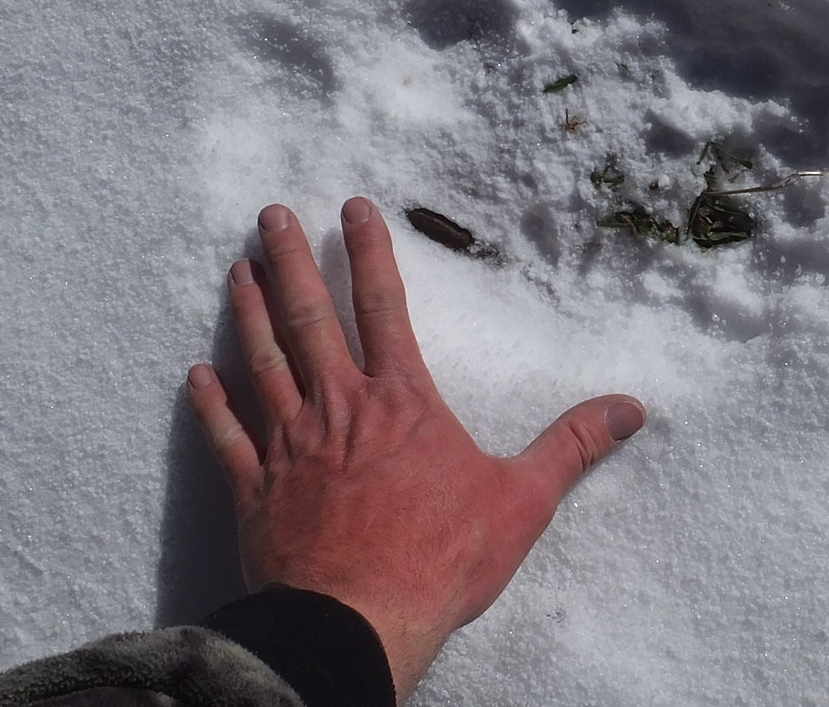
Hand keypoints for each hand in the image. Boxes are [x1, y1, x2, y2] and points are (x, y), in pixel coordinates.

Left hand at [186, 198, 645, 703]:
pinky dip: (211, 403)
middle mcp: (340, 408)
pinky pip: (227, 436)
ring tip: (237, 269)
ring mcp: (292, 446)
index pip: (384, 306)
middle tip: (268, 215)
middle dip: (291, 261)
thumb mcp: (523, 499)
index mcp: (401, 401)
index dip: (370, 252)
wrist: (356, 622)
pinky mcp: (257, 489)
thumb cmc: (440, 558)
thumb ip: (573, 445)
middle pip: (310, 318)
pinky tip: (196, 373)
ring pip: (263, 361)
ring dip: (249, 312)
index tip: (353, 207)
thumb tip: (632, 408)